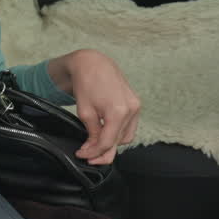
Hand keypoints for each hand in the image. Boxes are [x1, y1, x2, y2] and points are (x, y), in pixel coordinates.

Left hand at [65, 50, 139, 164]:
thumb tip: (92, 149)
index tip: (83, 155)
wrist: (93, 63)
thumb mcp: (84, 111)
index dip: (94, 153)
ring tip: (95, 143)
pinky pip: (130, 126)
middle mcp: (131, 110)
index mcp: (118, 111)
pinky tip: (106, 132)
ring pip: (126, 137)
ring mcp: (136, 106)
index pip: (107, 142)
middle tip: (88, 155)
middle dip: (103, 151)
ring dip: (112, 142)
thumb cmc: (86, 83)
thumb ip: (92, 133)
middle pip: (119, 142)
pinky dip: (118, 132)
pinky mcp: (136, 104)